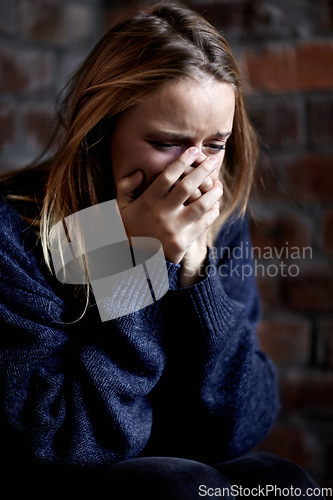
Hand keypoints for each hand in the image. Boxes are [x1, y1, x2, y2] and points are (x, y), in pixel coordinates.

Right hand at [116, 147, 222, 264]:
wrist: (137, 260)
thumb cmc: (131, 228)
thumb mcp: (121, 207)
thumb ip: (126, 186)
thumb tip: (140, 171)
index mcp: (147, 202)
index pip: (167, 177)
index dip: (181, 161)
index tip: (192, 150)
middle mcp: (162, 214)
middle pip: (187, 187)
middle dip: (203, 170)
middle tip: (212, 160)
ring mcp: (175, 228)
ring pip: (201, 205)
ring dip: (213, 192)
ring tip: (219, 184)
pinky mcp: (185, 241)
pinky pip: (204, 222)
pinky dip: (213, 211)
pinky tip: (215, 204)